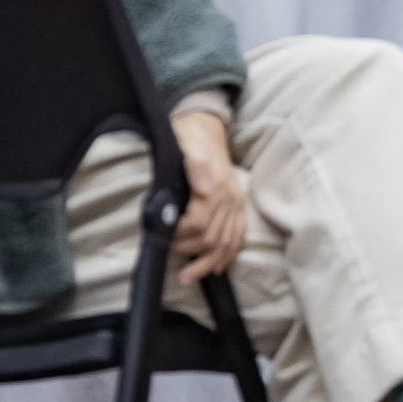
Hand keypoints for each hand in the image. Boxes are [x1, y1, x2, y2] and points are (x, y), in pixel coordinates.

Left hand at [169, 111, 246, 281]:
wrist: (205, 125)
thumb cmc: (190, 136)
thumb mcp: (185, 143)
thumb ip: (194, 165)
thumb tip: (203, 189)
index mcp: (216, 185)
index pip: (199, 223)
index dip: (180, 235)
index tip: (164, 237)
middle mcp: (230, 197)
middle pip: (212, 237)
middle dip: (190, 251)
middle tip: (170, 254)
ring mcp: (235, 202)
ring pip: (227, 242)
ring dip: (209, 262)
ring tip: (190, 276)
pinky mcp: (237, 205)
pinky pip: (238, 235)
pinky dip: (229, 254)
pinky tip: (217, 266)